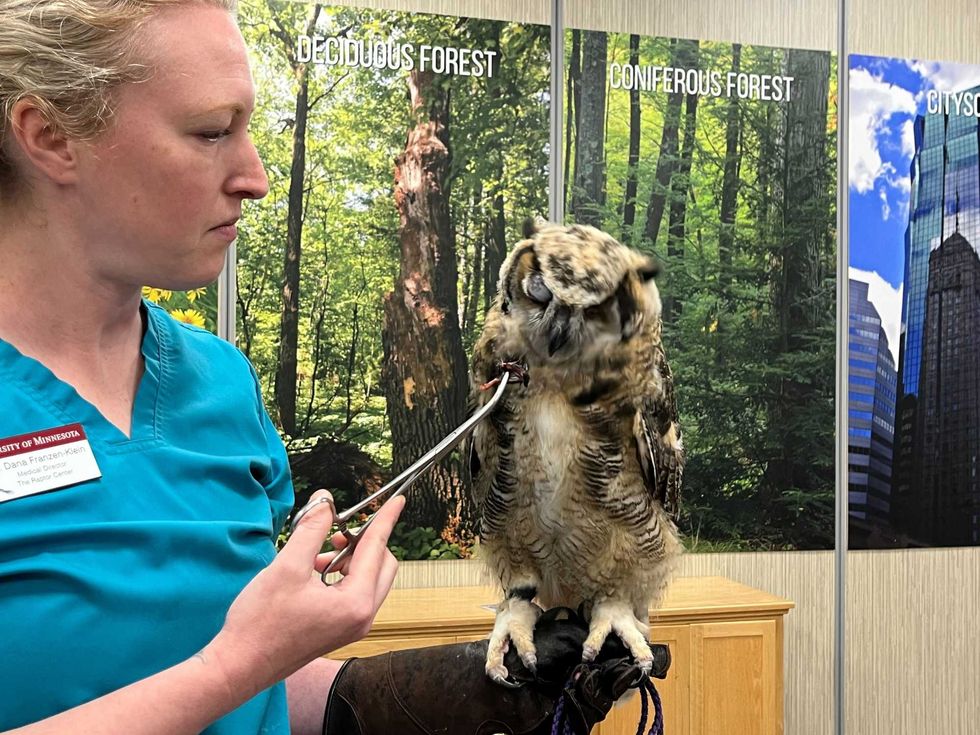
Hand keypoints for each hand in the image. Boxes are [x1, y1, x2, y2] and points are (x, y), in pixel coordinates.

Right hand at [205, 489, 403, 697]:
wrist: (239, 666)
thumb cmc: (260, 621)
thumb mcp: (287, 566)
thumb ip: (312, 529)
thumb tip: (325, 501)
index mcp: (356, 603)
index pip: (378, 549)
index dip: (386, 519)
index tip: (398, 500)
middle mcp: (362, 618)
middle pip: (382, 565)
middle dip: (364, 542)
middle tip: (336, 532)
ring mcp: (353, 627)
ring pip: (368, 579)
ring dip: (350, 559)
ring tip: (316, 556)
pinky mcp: (340, 631)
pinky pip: (355, 594)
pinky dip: (342, 576)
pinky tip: (313, 572)